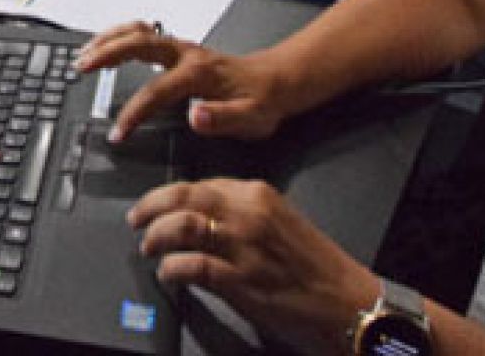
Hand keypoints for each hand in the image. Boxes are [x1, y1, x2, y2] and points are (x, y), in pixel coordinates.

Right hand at [75, 20, 292, 142]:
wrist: (276, 82)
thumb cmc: (262, 102)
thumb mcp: (250, 119)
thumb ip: (222, 119)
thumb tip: (194, 116)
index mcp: (198, 74)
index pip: (154, 92)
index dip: (133, 113)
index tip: (118, 133)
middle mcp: (186, 54)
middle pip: (137, 43)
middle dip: (106, 53)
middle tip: (81, 67)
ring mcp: (181, 48)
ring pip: (137, 31)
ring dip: (108, 39)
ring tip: (84, 53)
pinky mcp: (179, 49)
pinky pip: (143, 33)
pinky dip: (119, 35)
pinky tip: (106, 45)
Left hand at [129, 178, 379, 351]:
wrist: (347, 302)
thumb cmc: (317, 267)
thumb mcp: (281, 223)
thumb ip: (242, 214)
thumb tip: (201, 217)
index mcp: (258, 194)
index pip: (199, 182)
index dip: (168, 194)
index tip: (155, 204)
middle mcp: (248, 214)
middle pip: (182, 196)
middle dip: (150, 206)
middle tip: (136, 219)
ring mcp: (243, 246)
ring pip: (181, 225)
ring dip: (156, 236)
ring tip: (148, 247)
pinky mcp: (241, 280)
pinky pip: (191, 266)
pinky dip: (171, 269)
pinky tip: (168, 274)